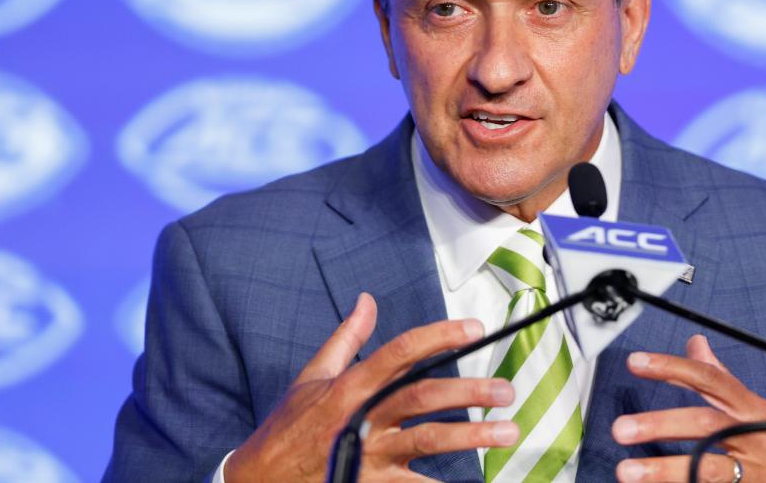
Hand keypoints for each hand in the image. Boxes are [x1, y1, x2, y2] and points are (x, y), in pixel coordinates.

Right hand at [225, 292, 517, 481]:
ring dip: (472, 437)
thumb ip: (346, 339)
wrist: (257, 482)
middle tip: (506, 389)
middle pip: (422, 398)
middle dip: (468, 391)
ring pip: (427, 441)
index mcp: (349, 386)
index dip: (439, 337)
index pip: (400, 352)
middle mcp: (361, 417)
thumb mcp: (311, 377)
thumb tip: (367, 301)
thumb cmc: (287, 427)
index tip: (475, 329)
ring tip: (508, 431)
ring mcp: (368, 455)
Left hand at [612, 335, 765, 482]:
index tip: (637, 362)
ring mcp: (758, 474)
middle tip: (622, 428)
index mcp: (753, 409)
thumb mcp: (760, 410)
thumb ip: (723, 381)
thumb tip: (695, 344)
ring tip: (627, 472)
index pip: (712, 379)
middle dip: (662, 424)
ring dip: (666, 472)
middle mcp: (756, 438)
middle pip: (706, 425)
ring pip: (709, 470)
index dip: (674, 367)